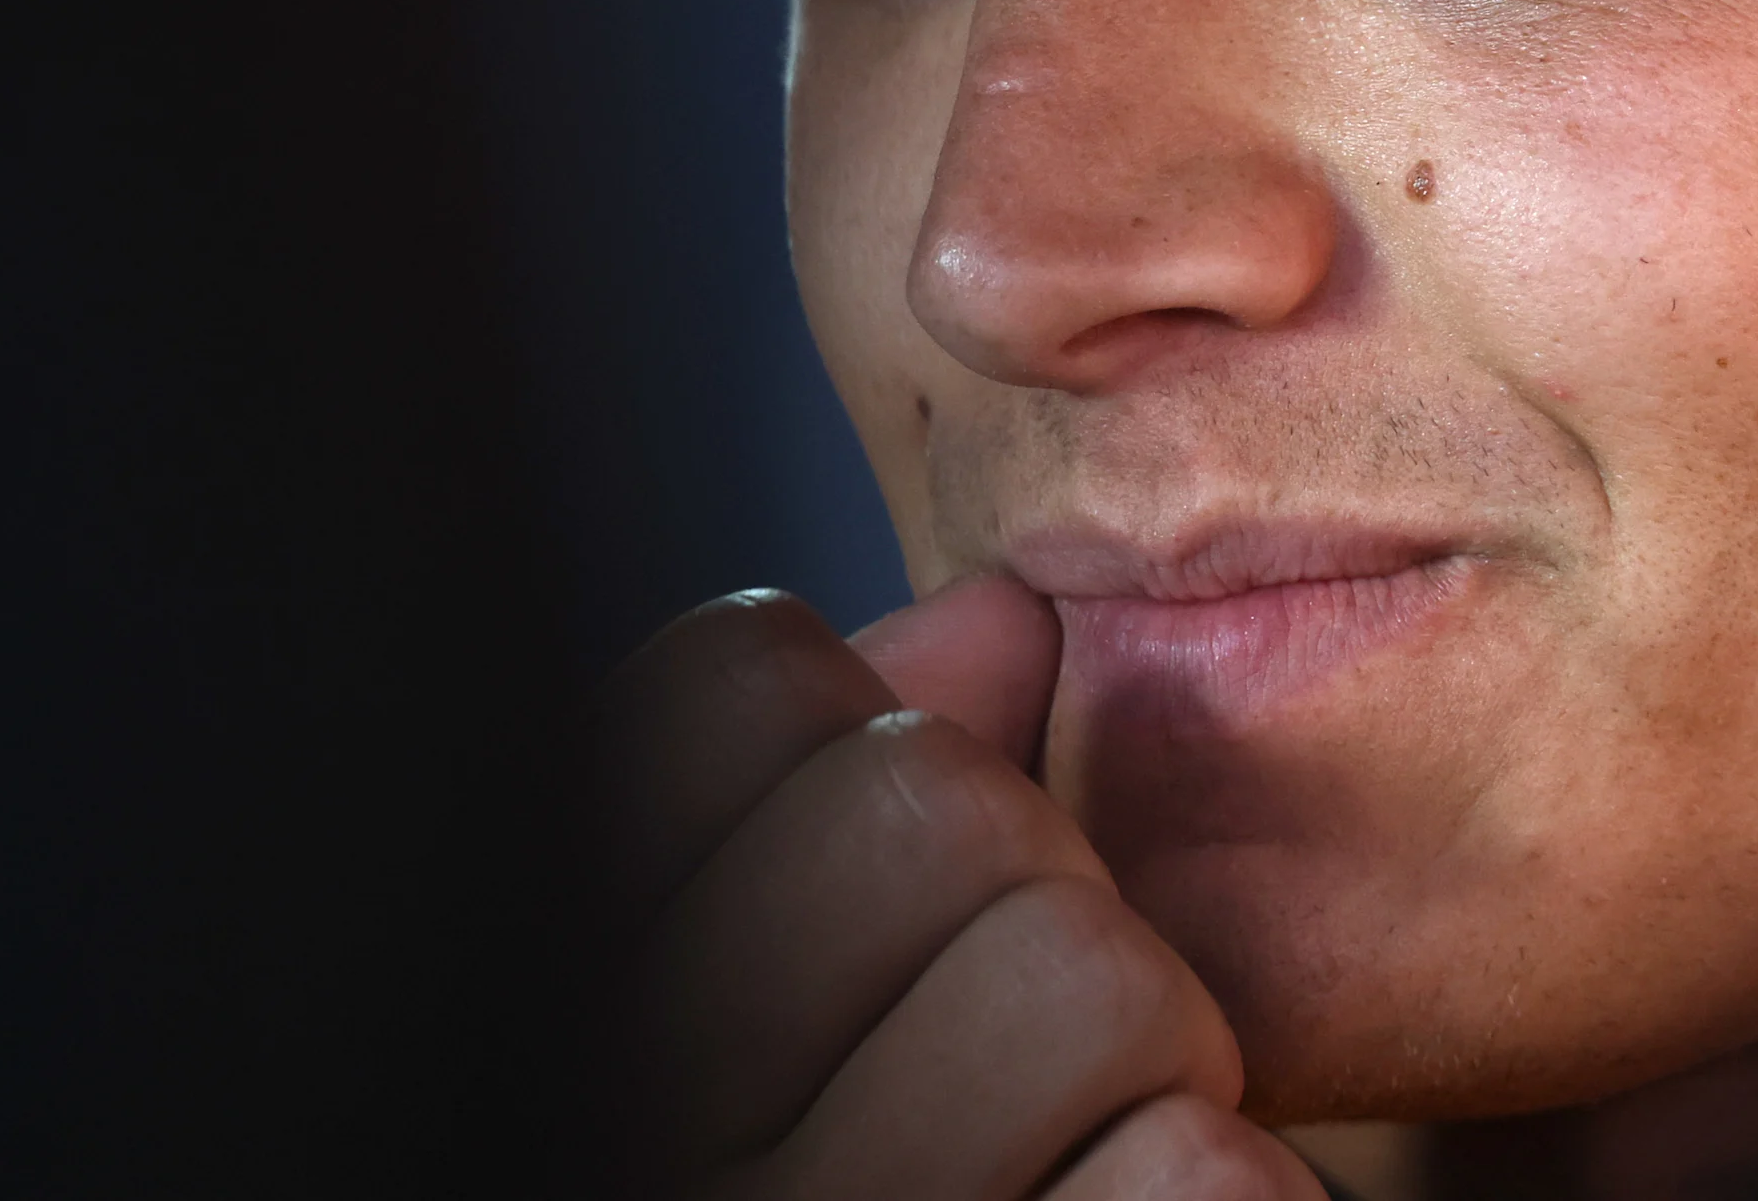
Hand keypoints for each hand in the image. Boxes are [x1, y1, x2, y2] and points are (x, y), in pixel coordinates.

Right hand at [600, 577, 1322, 1200]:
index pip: (735, 685)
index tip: (878, 905)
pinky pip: (1201, 1182)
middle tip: (1013, 1064)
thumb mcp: (731, 1016)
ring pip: (1090, 976)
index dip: (872, 746)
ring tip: (1077, 1164)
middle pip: (942, 815)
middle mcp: (632, 1143)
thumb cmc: (803, 1173)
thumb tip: (1000, 616)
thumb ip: (822, 807)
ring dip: (1153, 1063)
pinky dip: (1218, 1200)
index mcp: (540, 1004)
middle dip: (1042, 901)